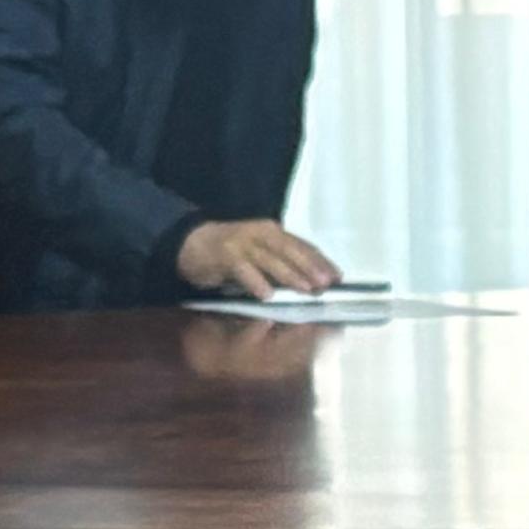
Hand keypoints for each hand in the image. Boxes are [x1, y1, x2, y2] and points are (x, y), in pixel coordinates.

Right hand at [176, 214, 342, 296]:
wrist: (190, 241)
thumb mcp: (260, 253)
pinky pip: (243, 270)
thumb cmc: (231, 251)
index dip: (321, 261)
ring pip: (270, 259)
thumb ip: (282, 262)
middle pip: (290, 250)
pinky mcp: (225, 255)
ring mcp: (242, 243)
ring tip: (306, 289)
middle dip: (310, 267)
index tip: (338, 277)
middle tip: (326, 284)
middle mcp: (261, 233)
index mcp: (273, 232)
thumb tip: (312, 281)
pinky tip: (267, 296)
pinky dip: (255, 282)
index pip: (302, 246)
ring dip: (290, 275)